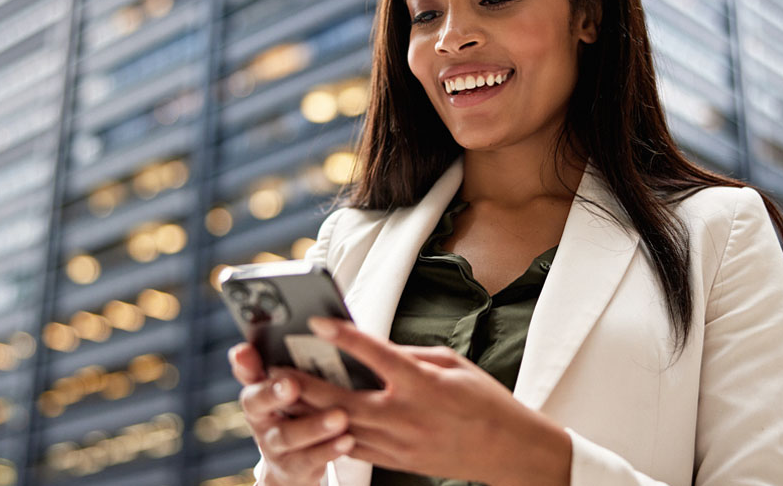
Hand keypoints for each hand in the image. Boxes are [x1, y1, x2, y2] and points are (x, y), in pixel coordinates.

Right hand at [228, 343, 354, 485]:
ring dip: (314, 426)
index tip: (249, 352)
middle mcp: (260, 418)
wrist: (292, 463)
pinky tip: (348, 439)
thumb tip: (277, 335)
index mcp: (257, 390)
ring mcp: (275, 445)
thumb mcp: (285, 385)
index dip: (245, 365)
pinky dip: (328, 449)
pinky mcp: (294, 467)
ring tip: (340, 416)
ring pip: (289, 436)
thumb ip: (282, 360)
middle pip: (259, 403)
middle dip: (275, 393)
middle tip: (293, 384)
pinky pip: (311, 459)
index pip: (246, 373)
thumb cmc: (295, 410)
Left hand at [272, 318, 570, 485]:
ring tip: (281, 395)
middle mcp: (407, 415)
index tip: (317, 321)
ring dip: (308, 413)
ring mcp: (399, 443)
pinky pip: (355, 447)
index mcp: (423, 384)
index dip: (345, 336)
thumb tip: (373, 348)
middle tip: (274, 368)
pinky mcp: (397, 461)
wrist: (507, 451)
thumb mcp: (453, 363)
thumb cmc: (485, 401)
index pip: (377, 355)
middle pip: (343, 399)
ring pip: (341, 427)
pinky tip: (309, 422)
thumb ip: (409, 355)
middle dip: (304, 385)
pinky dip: (329, 433)